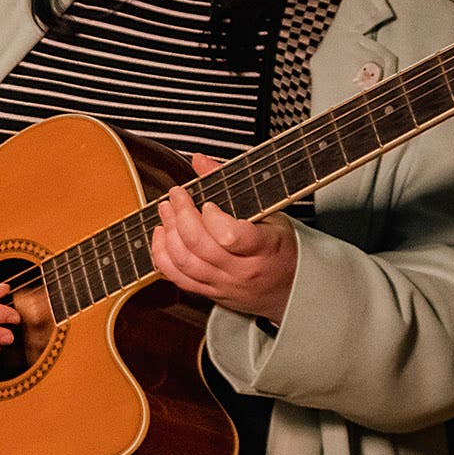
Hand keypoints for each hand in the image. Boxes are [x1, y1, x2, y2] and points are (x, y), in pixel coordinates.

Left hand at [149, 156, 299, 323]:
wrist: (292, 289)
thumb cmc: (281, 247)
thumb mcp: (270, 212)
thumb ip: (232, 185)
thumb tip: (199, 160)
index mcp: (265, 248)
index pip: (231, 237)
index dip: (212, 218)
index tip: (208, 203)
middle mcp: (242, 270)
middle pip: (200, 246)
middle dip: (181, 216)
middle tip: (176, 195)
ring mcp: (224, 284)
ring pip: (185, 263)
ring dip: (168, 233)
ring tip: (166, 210)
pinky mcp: (210, 293)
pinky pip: (178, 278)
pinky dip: (162, 255)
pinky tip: (161, 235)